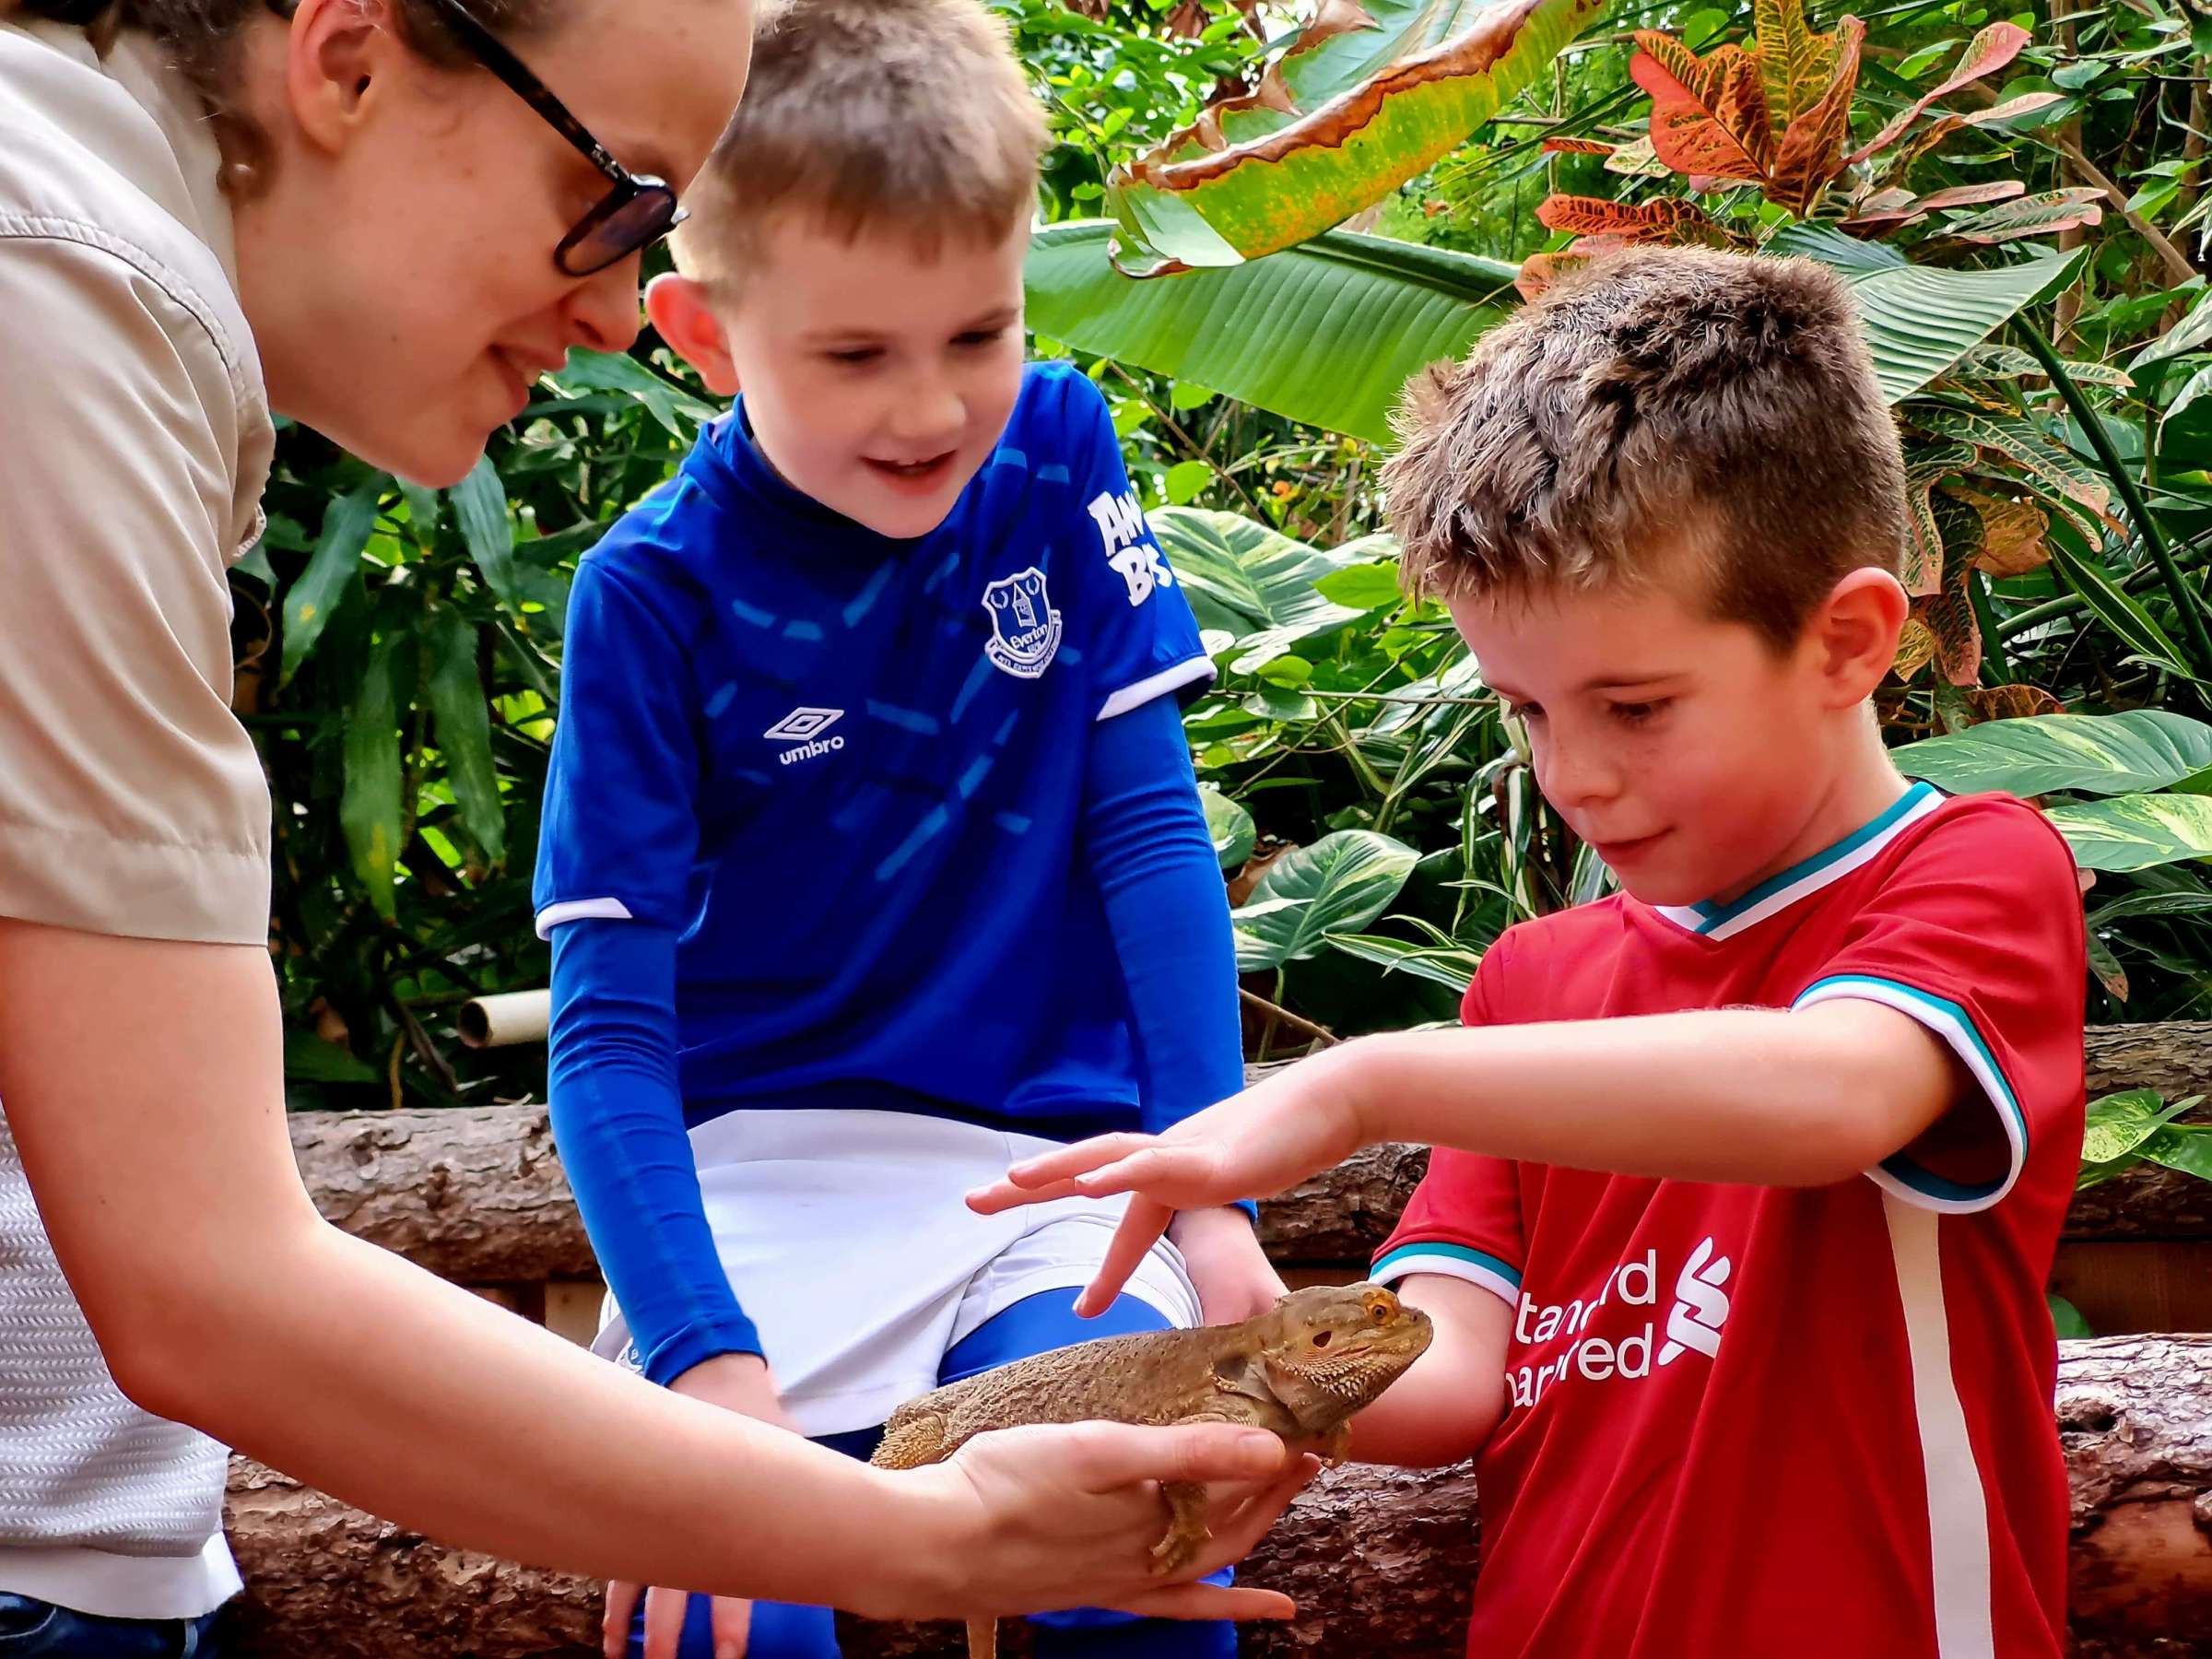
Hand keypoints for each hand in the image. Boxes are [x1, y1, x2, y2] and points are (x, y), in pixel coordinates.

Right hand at [608, 1354, 803, 1658]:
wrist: (710, 1372)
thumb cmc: (757, 1416)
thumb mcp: (790, 1451)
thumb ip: (805, 1495)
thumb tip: (848, 1531)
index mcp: (730, 1509)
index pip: (729, 1580)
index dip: (729, 1625)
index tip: (729, 1657)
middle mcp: (687, 1519)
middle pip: (678, 1593)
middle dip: (676, 1636)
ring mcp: (655, 1513)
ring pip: (642, 1585)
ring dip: (639, 1628)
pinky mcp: (634, 1507)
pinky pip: (621, 1564)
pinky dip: (616, 1602)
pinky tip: (614, 1635)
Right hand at [868, 1420, 1315, 1623]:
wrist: (937, 1545)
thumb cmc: (1008, 1484)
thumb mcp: (1100, 1451)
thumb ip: (1186, 1452)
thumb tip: (1269, 1451)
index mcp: (1157, 1511)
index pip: (1239, 1478)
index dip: (1277, 1450)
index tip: (1306, 1417)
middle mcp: (1154, 1552)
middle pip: (1235, 1517)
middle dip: (1276, 1484)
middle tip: (1308, 1446)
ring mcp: (1129, 1578)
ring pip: (1215, 1555)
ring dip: (1255, 1526)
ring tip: (1288, 1497)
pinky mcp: (1102, 1591)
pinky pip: (1181, 1603)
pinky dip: (1225, 1602)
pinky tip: (1259, 1603)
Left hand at [967, 1050, 1368, 1314]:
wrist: (1334, 1105)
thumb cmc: (1293, 1144)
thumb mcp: (1249, 1191)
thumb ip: (1225, 1215)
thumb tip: (1222, 1258)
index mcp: (1172, 1172)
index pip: (1127, 1225)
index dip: (1104, 1271)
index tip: (1082, 1312)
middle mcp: (1165, 1156)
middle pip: (1083, 1169)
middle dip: (1026, 1186)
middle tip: (972, 1202)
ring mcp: (1183, 1151)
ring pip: (1106, 1157)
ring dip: (1055, 1169)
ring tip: (1011, 1183)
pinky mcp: (1208, 1154)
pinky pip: (1152, 1163)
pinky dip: (1117, 1173)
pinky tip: (1086, 1184)